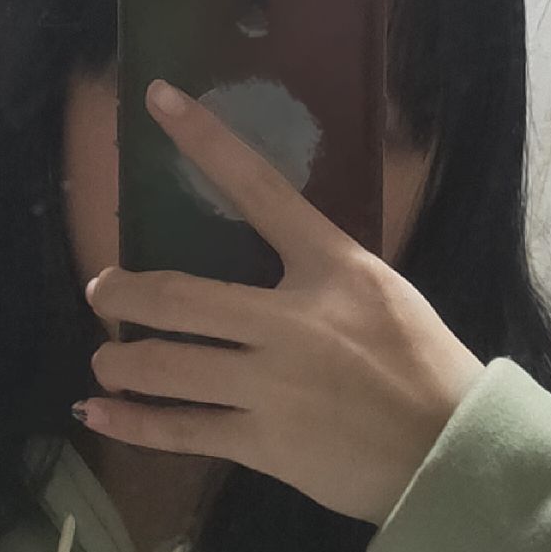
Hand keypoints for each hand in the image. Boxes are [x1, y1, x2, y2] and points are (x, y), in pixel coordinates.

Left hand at [77, 79, 485, 527]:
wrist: (454, 452)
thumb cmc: (424, 367)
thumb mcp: (383, 292)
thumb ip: (321, 270)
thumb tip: (263, 250)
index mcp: (332, 268)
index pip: (259, 187)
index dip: (205, 140)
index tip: (160, 100)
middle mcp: (292, 321)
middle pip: (178, 296)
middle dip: (121, 291)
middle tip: (101, 289)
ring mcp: (271, 386)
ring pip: (164, 366)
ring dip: (119, 359)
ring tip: (106, 357)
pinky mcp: (263, 444)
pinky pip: (179, 430)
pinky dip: (129, 423)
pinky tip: (96, 412)